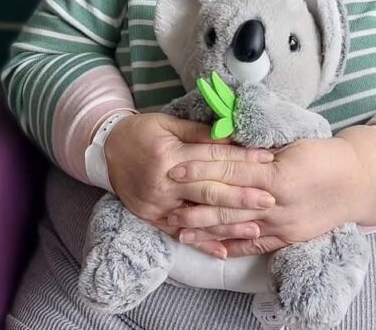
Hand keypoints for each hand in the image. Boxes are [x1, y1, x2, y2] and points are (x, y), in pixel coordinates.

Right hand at [103, 112, 274, 255]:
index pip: (214, 158)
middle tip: (270, 199)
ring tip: (256, 227)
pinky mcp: (152, 218)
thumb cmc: (143, 131)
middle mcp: (164, 183)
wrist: (106, 149)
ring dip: (228, 224)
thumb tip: (232, 135)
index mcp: (170, 155)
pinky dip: (201, 243)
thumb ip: (199, 133)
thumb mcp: (169, 123)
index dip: (242, 158)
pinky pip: (180, 234)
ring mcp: (158, 204)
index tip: (267, 160)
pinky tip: (222, 252)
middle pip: (210, 190)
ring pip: (199, 217)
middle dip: (242, 196)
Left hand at [163, 136, 362, 257]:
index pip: (231, 170)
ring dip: (205, 229)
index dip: (201, 168)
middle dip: (194, 201)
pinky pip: (255, 246)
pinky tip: (211, 248)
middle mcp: (278, 203)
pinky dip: (231, 247)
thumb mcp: (294, 141)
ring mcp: (283, 225)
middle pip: (227, 202)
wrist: (357, 183)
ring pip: (236, 228)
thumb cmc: (326, 155)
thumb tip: (228, 136)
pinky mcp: (289, 238)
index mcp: (278, 173)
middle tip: (166, 200)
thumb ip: (261, 145)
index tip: (176, 166)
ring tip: (178, 228)